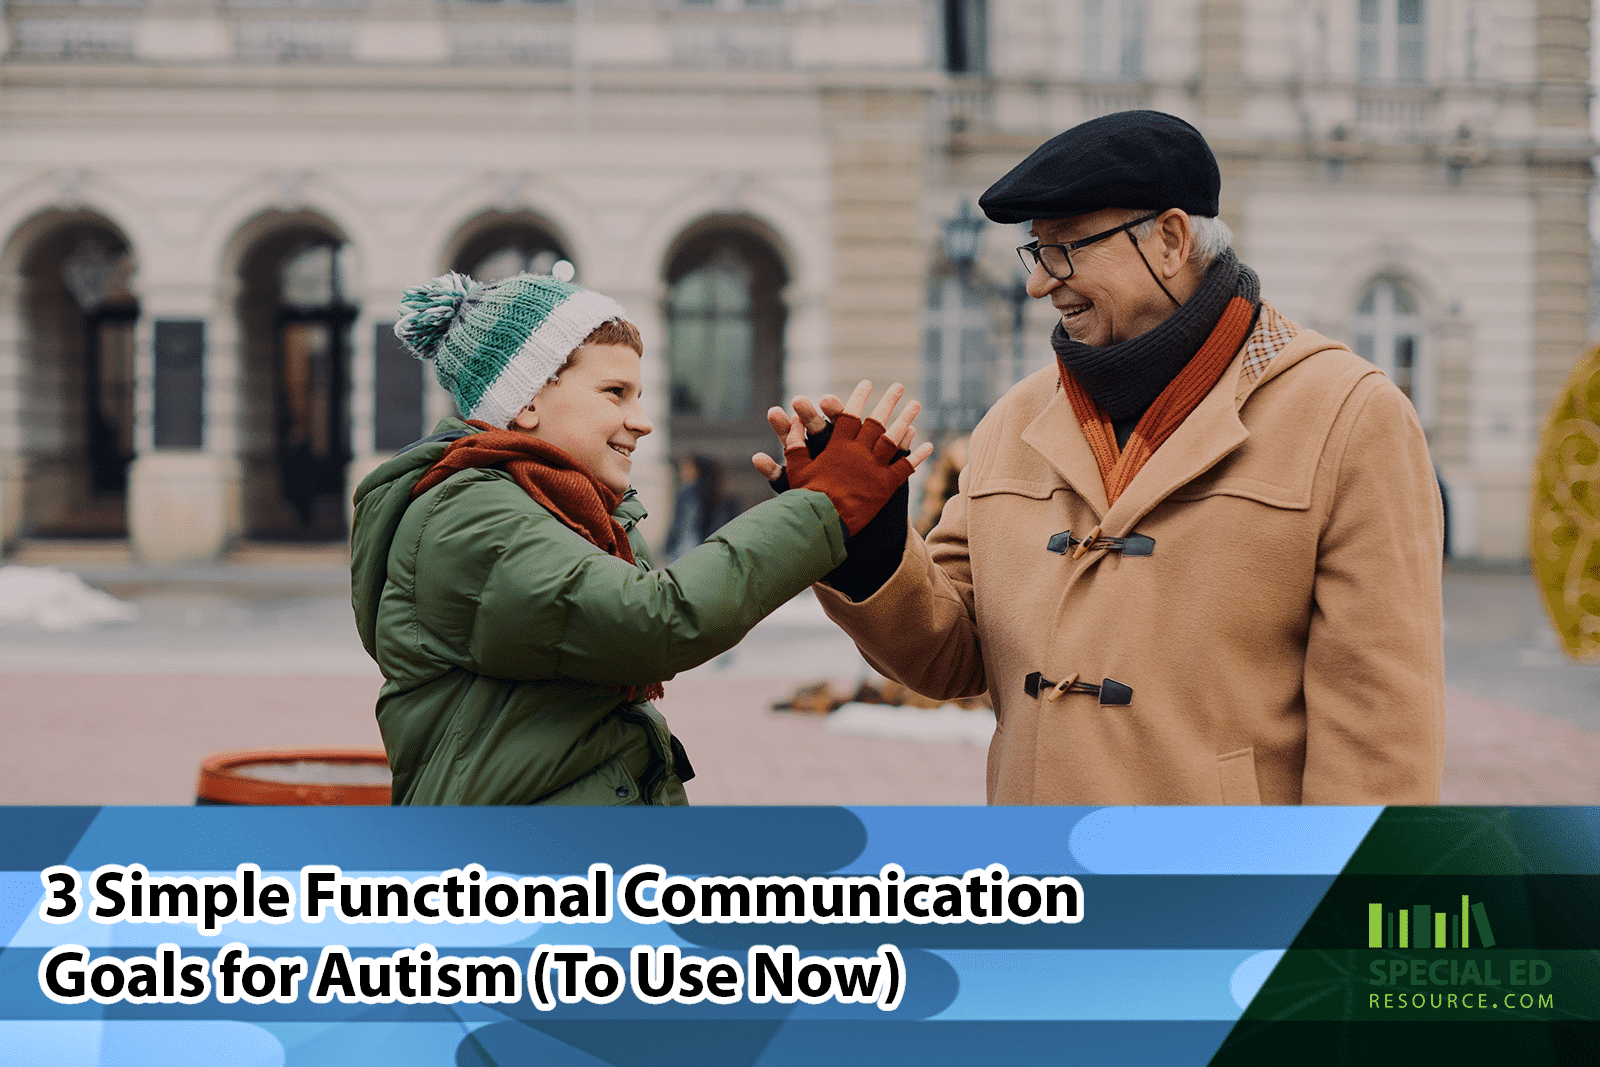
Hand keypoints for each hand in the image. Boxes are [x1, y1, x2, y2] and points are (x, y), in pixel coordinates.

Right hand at [755, 381, 934, 535]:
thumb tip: (793, 420)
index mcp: (838, 446)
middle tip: (899, 387)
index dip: (859, 398)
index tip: (866, 384)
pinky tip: (928, 445)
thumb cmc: (806, 497)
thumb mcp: (796, 468)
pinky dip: (917, 455)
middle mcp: (859, 452)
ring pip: (894, 439)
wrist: (822, 523)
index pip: (850, 415)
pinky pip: (905, 467)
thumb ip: (795, 443)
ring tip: (916, 404)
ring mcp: (874, 468)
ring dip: (906, 420)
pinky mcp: (885, 486)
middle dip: (889, 402)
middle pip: (877, 422)